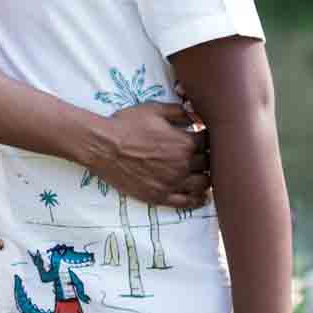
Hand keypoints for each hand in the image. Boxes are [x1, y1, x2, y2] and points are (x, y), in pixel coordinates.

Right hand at [80, 101, 210, 208]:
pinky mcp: (160, 196)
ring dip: (206, 178)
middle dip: (207, 157)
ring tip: (203, 174)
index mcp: (184, 143)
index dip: (207, 138)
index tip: (203, 137)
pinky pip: (186, 202)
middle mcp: (183, 165)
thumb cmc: (127, 125)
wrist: (103, 146)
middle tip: (202, 155)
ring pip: (202, 184)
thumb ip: (179, 112)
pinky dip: (198, 200)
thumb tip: (196, 116)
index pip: (209, 142)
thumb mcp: (154, 109)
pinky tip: (202, 197)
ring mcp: (172, 183)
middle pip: (208, 163)